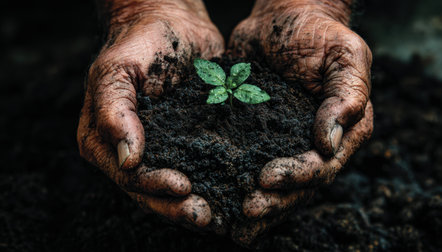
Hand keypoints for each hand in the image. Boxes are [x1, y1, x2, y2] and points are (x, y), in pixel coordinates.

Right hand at [77, 0, 223, 228]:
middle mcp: (130, 152)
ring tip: (220, 217)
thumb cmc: (141, 43)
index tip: (184, 187)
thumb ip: (114, 111)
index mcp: (105, 140)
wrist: (174, 25)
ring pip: (174, 189)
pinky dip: (212, 186)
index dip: (154, 186)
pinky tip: (230, 195)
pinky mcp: (187, 144)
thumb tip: (128, 159)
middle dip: (177, 207)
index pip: (128, 176)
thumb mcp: (117, 70)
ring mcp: (160, 150)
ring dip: (195, 205)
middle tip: (206, 217)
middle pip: (151, 191)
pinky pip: (198, 169)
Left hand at [228, 0, 372, 243]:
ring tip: (230, 220)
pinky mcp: (257, 135)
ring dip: (255, 203)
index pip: (322, 166)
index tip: (266, 179)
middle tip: (246, 210)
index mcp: (343, 132)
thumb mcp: (345, 56)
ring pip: (274, 184)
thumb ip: (347, 97)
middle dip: (274, 201)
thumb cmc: (320, 33)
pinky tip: (217, 194)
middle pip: (298, 186)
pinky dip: (234, 181)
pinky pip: (248, 163)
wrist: (284, 17)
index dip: (297, 177)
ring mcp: (285, 142)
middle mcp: (314, 144)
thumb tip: (329, 144)